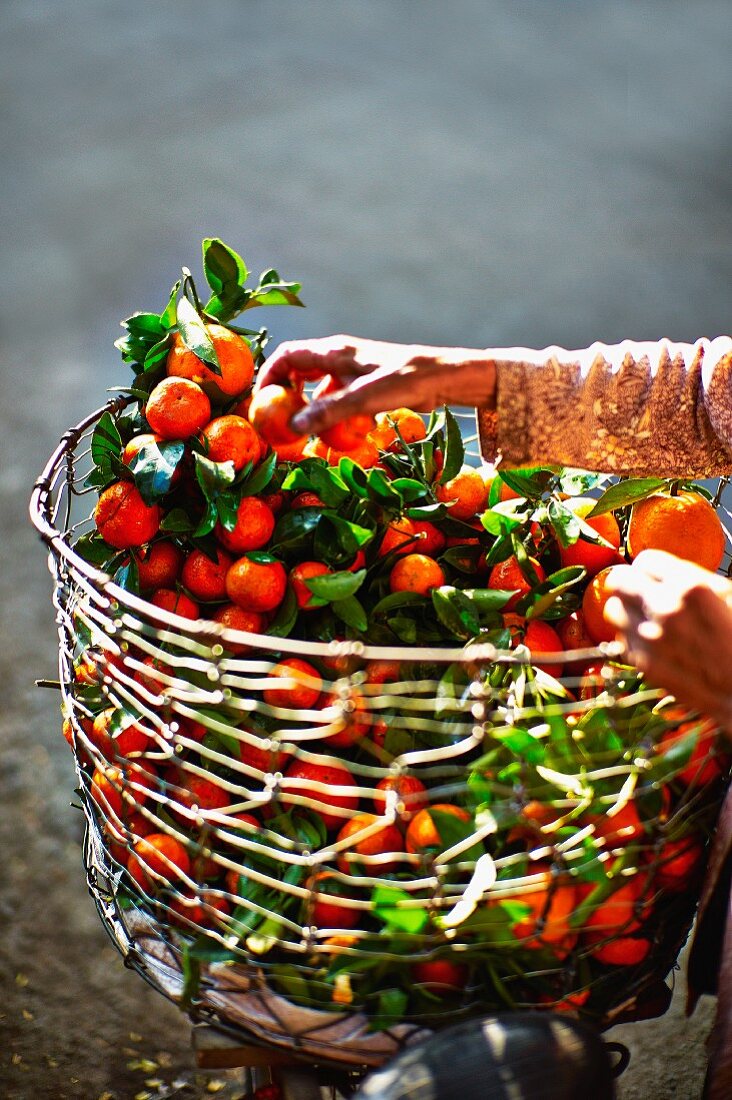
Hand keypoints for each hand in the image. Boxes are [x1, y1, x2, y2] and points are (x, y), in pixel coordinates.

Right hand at [254, 335, 495, 436]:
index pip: (287, 355)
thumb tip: (292, 429)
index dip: (269, 376)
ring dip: (310, 407)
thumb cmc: (405, 380)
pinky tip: (340, 434)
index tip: (263, 403)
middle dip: (286, 394)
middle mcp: (340, 357)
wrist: (443, 377)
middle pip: (299, 370)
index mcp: (334, 351)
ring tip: (307, 431)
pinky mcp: (366, 384)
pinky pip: (340, 398)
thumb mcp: (363, 398)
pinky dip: (333, 413)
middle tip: (280, 420)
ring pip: (320, 386)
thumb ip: (327, 413)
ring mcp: (353, 370)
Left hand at [604, 549, 731, 732]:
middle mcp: (665, 610)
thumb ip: (692, 577)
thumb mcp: (728, 594)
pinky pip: (621, 638)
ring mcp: (651, 638)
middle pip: (618, 581)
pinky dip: (632, 636)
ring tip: (644, 617)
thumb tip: (661, 571)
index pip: (644, 560)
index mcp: (690, 588)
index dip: (651, 569)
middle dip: (629, 583)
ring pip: (612, 610)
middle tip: (639, 591)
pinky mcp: (643, 663)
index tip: (655, 577)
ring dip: (626, 610)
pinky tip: (652, 641)